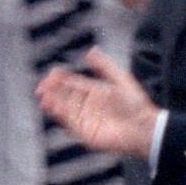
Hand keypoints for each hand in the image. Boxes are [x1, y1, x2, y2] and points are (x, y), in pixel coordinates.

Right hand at [38, 48, 160, 159]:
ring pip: (65, 109)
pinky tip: (54, 107)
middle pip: (65, 96)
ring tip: (43, 96)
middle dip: (53, 91)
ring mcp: (86, 120)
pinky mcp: (86, 133)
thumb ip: (104, 66)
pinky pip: (70, 123)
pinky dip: (61, 115)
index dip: (61, 79)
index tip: (52, 73)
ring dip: (53, 103)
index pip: (73, 84)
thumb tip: (91, 51)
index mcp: (95, 92)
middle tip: (42, 86)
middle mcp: (88, 106)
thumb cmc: (136, 105)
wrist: (143, 127)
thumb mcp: (120, 79)